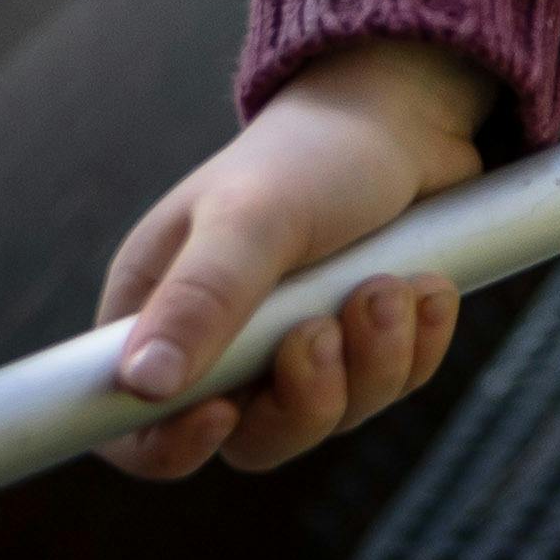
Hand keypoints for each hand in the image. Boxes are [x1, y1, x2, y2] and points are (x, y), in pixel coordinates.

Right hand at [93, 39, 496, 478]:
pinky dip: (416, 345)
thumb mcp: (252, 218)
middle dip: (305, 396)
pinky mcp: (362, 342)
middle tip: (327, 327)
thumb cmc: (313, 152)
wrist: (407, 113)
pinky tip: (427, 287)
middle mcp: (223, 342)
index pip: (132, 426)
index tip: (224, 412)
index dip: (169, 446)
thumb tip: (142, 385)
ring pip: (329, 416)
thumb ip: (203, 298)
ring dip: (373, 361)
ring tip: (391, 285)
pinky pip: (390, 386)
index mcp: (161, 311)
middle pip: (251, 438)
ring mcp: (295, 347)